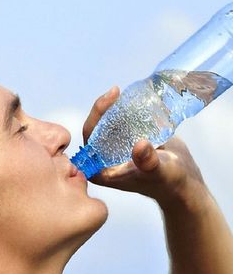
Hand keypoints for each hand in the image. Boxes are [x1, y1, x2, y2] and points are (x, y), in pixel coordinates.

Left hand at [81, 87, 206, 207]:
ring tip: (122, 93)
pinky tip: (132, 99)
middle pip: (97, 128)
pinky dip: (126, 111)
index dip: (96, 116)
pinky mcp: (127, 142)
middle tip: (115, 91)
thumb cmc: (169, 182)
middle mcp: (104, 160)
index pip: (90, 138)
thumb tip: (140, 145)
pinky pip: (122, 123)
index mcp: (100, 170)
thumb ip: (148, 161)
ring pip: (108, 123)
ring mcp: (115, 150)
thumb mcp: (159, 171)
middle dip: (103, 108)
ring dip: (114, 108)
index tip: (109, 99)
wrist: (183, 182)